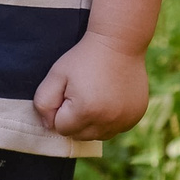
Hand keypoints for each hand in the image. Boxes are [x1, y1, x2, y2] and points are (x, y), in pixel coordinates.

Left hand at [32, 32, 150, 141]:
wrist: (119, 43)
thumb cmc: (84, 57)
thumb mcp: (56, 74)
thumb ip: (44, 103)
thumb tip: (48, 125)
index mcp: (86, 111)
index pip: (62, 129)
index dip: (61, 111)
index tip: (68, 91)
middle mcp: (107, 121)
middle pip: (80, 136)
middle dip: (76, 120)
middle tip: (81, 93)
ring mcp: (124, 120)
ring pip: (98, 135)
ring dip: (93, 122)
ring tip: (95, 96)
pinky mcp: (135, 117)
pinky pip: (115, 129)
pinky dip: (109, 120)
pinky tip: (109, 99)